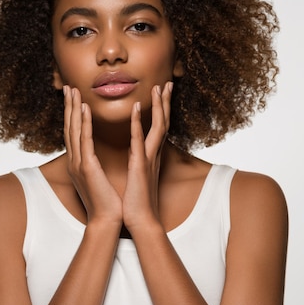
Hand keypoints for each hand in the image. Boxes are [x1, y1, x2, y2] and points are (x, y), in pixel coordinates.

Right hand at [63, 86, 122, 226]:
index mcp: (78, 164)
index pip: (73, 134)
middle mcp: (74, 161)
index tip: (73, 98)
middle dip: (69, 107)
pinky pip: (85, 140)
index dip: (71, 115)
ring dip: (73, 109)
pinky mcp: (87, 167)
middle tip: (68, 88)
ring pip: (74, 130)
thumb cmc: (106, 203)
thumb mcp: (96, 180)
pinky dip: (83, 123)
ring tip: (74, 91)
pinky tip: (83, 109)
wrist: (107, 221)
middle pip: (69, 128)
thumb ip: (92, 166)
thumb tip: (92, 159)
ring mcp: (79, 164)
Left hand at [122, 81, 172, 232]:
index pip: (159, 127)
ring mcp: (148, 159)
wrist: (141, 222)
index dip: (162, 109)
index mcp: (151, 156)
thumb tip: (138, 154)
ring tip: (157, 88)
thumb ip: (140, 162)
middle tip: (168, 82)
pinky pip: (139, 141)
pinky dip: (137, 124)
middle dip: (165, 102)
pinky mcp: (140, 166)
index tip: (162, 91)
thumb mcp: (139, 176)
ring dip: (158, 107)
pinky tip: (135, 108)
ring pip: (157, 127)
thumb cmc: (138, 202)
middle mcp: (153, 155)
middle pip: (163, 122)